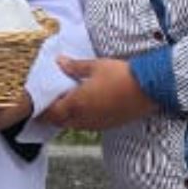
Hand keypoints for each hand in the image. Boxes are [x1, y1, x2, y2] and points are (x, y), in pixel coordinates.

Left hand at [42, 56, 156, 130]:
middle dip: (52, 115)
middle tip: (49, 104)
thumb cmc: (122, 75)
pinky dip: (82, 119)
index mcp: (77, 104)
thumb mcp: (96, 66)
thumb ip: (75, 67)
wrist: (151, 88)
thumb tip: (60, 62)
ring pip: (75, 125)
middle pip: (61, 122)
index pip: (51, 112)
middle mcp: (85, 118)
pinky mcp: (110, 125)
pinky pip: (89, 126)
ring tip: (66, 104)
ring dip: (67, 118)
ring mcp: (98, 124)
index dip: (42, 110)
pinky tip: (85, 108)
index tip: (36, 104)